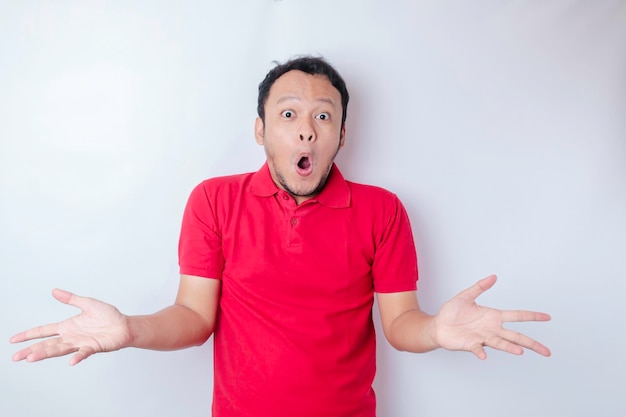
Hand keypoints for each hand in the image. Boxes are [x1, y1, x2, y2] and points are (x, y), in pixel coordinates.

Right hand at [10, 289, 130, 365]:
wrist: (125, 325)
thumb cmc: (108, 316)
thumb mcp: (88, 303)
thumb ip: (71, 299)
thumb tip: (54, 291)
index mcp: (68, 326)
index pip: (44, 331)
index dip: (29, 334)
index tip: (14, 340)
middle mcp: (71, 337)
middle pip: (47, 344)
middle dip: (31, 349)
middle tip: (15, 357)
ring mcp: (81, 343)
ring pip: (59, 350)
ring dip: (46, 354)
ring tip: (31, 358)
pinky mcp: (93, 347)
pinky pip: (84, 353)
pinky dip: (78, 357)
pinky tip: (71, 361)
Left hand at [433, 274, 550, 359]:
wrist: (438, 325)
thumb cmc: (452, 312)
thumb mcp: (465, 296)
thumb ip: (479, 287)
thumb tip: (493, 276)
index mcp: (493, 316)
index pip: (517, 316)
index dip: (532, 316)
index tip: (548, 317)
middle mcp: (492, 329)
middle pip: (516, 336)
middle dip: (532, 343)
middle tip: (547, 351)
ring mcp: (483, 338)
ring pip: (501, 344)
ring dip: (510, 348)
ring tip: (520, 352)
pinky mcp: (471, 345)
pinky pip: (478, 349)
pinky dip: (481, 352)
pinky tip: (484, 355)